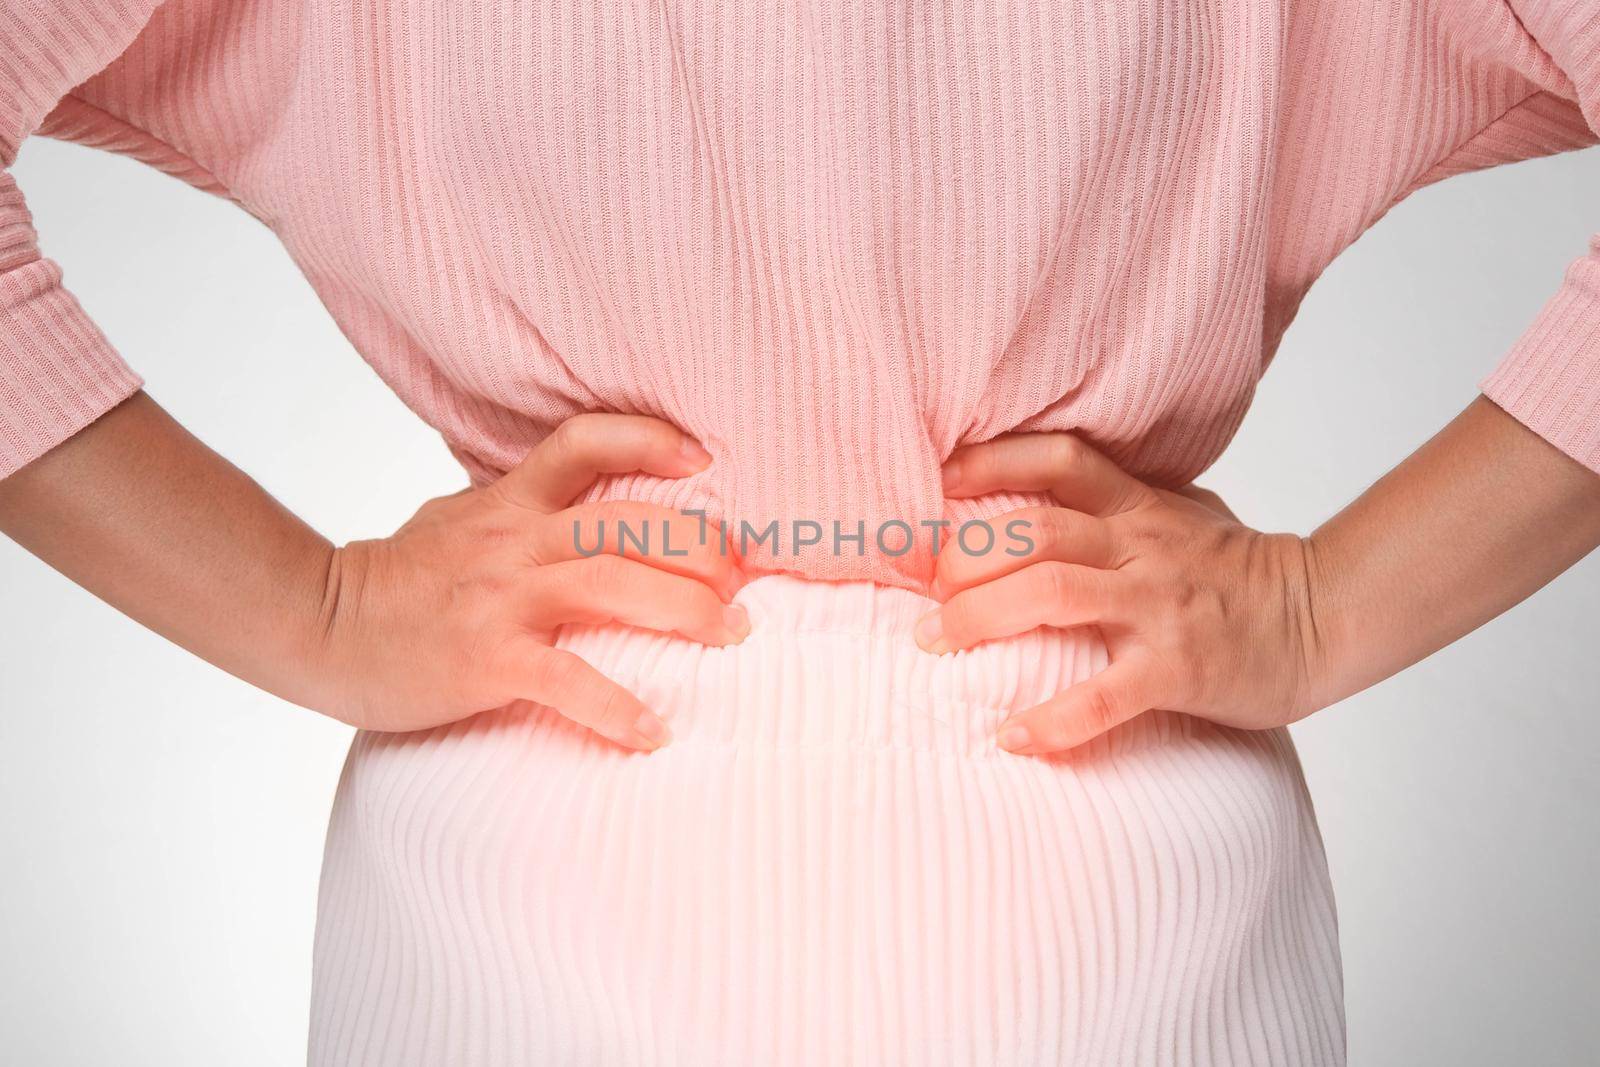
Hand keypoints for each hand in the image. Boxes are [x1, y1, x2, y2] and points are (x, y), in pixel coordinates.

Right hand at [311, 414, 746, 746]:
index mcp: (511, 502)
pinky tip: (654, 733)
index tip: (705, 457)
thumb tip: (571, 502)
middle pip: (628, 521)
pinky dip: (618, 708)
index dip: (650, 439)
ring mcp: (504, 598)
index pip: (585, 441)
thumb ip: (515, 506)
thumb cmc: (395, 579)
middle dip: (701, 545)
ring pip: (615, 586)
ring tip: (734, 636)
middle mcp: (517, 540)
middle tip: (744, 578)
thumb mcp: (457, 519)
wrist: (317, 626)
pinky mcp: (488, 659)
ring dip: (686, 612)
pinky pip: (569, 681)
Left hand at [919, 433, 1323, 755]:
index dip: (993, 461)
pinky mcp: (1177, 669)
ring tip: (934, 645)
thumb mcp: (1181, 513)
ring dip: (981, 618)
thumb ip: (1118, 501)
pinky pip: (1102, 695)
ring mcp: (1158, 607)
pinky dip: (1051, 721)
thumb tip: (1039, 495)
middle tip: (926, 591)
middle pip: (1035, 530)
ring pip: (1051, 593)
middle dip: (965, 558)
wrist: (1323, 617)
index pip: (1059, 460)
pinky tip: (1010, 736)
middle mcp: (1142, 547)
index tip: (937, 482)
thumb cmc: (1239, 571)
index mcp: (1139, 507)